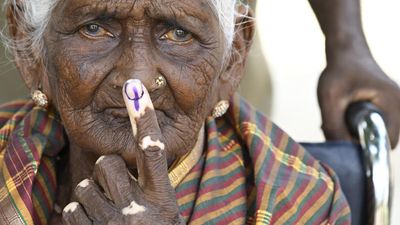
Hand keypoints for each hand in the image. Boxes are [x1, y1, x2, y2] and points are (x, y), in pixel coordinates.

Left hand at [62, 79, 183, 224]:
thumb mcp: (166, 216)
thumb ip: (153, 190)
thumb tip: (137, 160)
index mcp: (163, 202)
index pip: (153, 152)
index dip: (145, 120)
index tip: (136, 90)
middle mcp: (138, 212)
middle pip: (108, 164)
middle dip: (107, 172)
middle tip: (115, 189)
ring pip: (85, 186)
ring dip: (92, 196)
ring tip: (107, 215)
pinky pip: (71, 208)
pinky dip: (79, 214)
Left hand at [318, 53, 399, 147]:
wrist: (346, 51)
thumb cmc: (339, 71)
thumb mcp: (330, 99)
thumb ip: (333, 126)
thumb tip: (340, 152)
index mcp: (393, 104)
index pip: (386, 142)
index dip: (366, 148)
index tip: (344, 143)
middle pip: (382, 139)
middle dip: (359, 140)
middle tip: (337, 129)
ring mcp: (395, 105)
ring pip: (377, 132)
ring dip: (357, 132)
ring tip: (339, 118)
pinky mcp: (387, 105)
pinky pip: (375, 123)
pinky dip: (359, 124)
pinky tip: (343, 115)